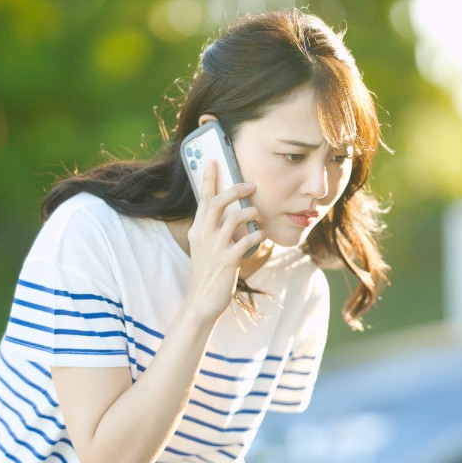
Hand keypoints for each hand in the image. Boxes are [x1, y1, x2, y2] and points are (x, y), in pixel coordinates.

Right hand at [183, 161, 262, 322]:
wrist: (202, 301)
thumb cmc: (208, 273)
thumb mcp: (207, 248)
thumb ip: (216, 231)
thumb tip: (235, 215)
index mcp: (198, 230)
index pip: (203, 199)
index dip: (209, 179)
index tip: (214, 161)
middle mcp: (204, 236)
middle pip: (218, 202)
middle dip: (235, 189)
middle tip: (251, 185)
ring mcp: (215, 248)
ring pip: (233, 218)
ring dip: (250, 212)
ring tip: (259, 215)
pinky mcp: (228, 261)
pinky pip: (246, 241)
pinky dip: (258, 235)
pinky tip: (263, 236)